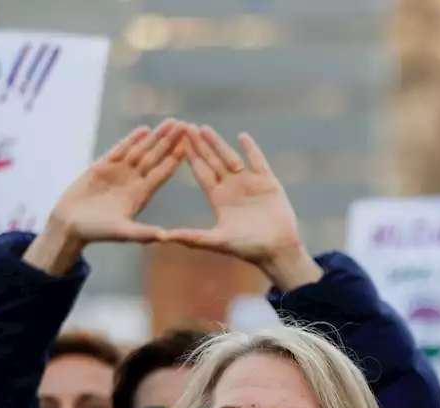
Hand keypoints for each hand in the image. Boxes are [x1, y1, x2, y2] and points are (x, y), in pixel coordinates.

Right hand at [50, 120, 182, 245]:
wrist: (69, 224)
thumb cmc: (96, 231)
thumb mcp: (121, 233)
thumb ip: (142, 233)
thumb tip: (165, 236)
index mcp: (141, 195)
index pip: (162, 173)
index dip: (176, 159)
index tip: (190, 146)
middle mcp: (133, 181)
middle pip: (156, 157)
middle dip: (170, 141)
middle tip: (186, 125)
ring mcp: (119, 172)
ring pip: (141, 150)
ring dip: (156, 137)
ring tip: (172, 122)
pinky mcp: (102, 166)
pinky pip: (120, 150)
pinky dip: (131, 140)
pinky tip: (144, 130)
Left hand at [162, 125, 319, 287]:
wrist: (278, 250)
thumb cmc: (248, 248)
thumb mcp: (217, 241)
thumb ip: (191, 237)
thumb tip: (161, 237)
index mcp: (218, 199)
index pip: (201, 173)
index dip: (189, 157)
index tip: (177, 141)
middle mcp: (231, 188)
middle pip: (212, 161)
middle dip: (199, 145)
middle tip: (186, 127)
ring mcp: (250, 184)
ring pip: (231, 158)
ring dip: (218, 143)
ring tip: (205, 128)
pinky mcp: (268, 183)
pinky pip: (258, 162)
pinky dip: (252, 149)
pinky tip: (242, 136)